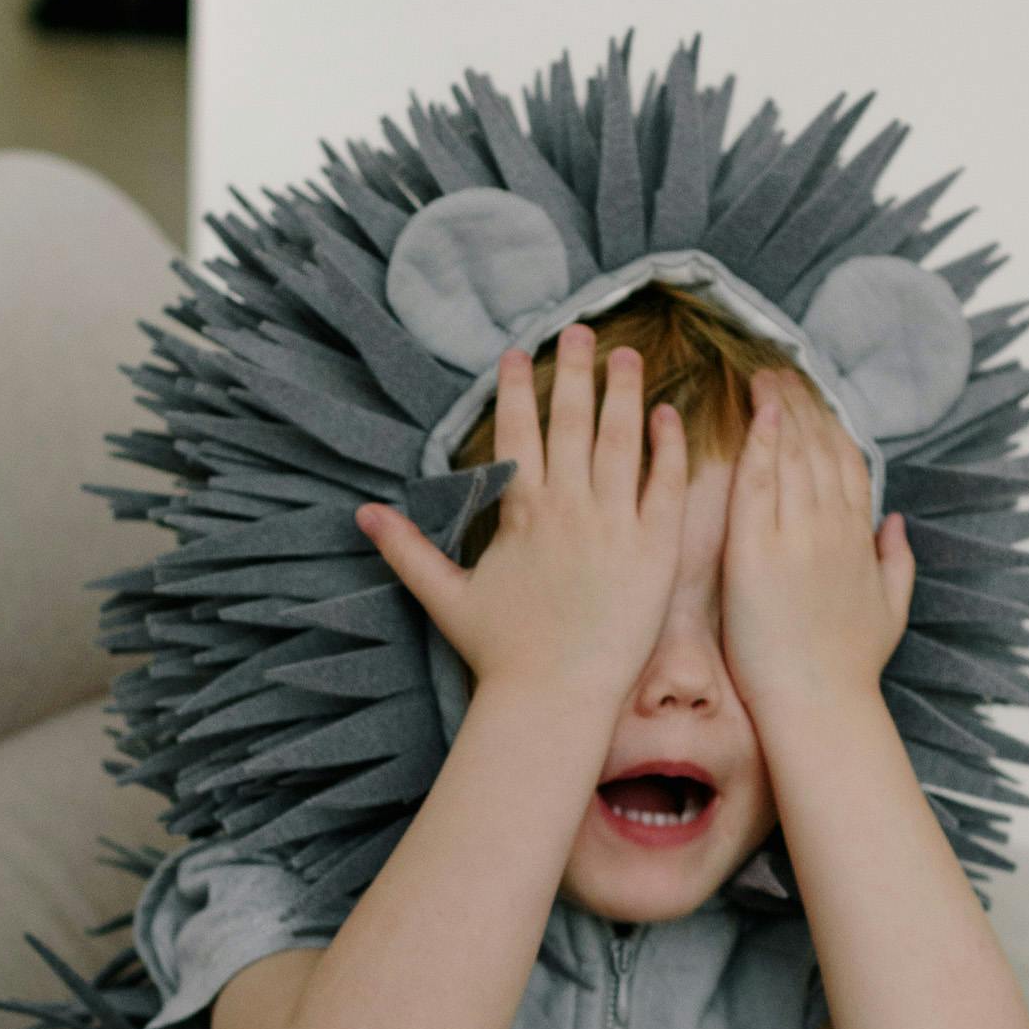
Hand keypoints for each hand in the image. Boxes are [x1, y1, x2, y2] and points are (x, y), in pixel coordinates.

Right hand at [356, 326, 687, 714]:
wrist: (555, 699)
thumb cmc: (501, 654)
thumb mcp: (445, 597)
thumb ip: (407, 550)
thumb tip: (360, 514)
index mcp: (521, 512)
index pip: (517, 433)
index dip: (517, 388)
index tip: (519, 352)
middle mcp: (568, 507)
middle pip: (572, 422)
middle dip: (575, 371)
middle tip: (580, 330)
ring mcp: (615, 525)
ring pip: (621, 441)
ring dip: (625, 392)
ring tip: (628, 354)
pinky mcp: (655, 550)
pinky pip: (665, 486)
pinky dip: (667, 448)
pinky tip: (667, 416)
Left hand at [720, 374, 913, 722]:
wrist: (819, 705)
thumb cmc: (850, 667)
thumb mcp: (891, 609)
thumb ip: (896, 561)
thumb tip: (895, 522)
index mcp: (859, 538)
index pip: (847, 462)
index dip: (829, 424)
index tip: (812, 395)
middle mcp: (833, 527)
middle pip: (819, 447)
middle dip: (801, 403)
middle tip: (779, 367)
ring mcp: (797, 536)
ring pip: (792, 454)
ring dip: (779, 409)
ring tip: (763, 375)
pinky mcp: (757, 552)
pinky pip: (759, 483)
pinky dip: (760, 442)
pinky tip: (757, 411)